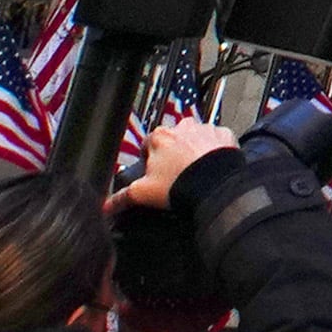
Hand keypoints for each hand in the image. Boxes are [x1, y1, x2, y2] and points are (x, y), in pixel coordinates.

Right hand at [115, 116, 234, 210]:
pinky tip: (212, 167)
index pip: (148, 145)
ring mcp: (205, 129)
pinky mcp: (225, 135)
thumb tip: (106, 205)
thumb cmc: (179, 185)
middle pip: (172, 140)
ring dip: (194, 151)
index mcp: (159, 137)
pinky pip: (217, 141)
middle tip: (175, 175)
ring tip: (195, 173)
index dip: (149, 160)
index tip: (155, 174)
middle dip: (172, 154)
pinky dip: (215, 151)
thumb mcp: (143, 193)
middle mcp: (183, 126)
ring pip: (196, 138)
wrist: (215, 185)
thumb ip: (122, 197)